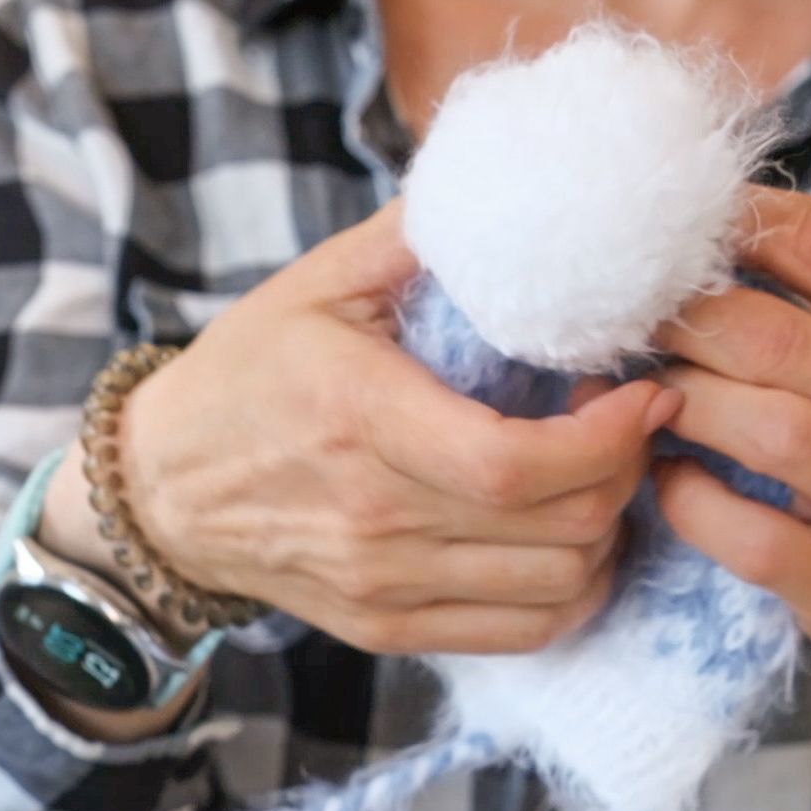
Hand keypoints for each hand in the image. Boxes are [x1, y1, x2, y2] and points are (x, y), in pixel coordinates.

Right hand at [42, 201, 679, 657]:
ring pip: (555, 586)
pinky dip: (574, 591)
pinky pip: (522, 632)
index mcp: (361, 417)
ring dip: (609, 531)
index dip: (609, 438)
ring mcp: (380, 583)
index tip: (646, 392)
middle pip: (557, 527)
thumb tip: (523, 179)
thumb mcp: (317, 282)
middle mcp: (373, 518)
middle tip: (631, 423)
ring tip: (602, 475)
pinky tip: (571, 537)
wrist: (164, 490)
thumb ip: (420, 233)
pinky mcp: (386, 627)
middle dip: (625, 473)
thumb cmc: (249, 373)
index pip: (515, 462)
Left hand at [653, 188, 810, 810]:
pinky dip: (693, 502)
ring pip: (768, 429)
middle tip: (633, 328)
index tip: (673, 238)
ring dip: (685, 405)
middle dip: (685, 324)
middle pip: (777, 337)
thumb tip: (709, 243)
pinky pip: (752, 535)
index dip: (732, 228)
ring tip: (646, 400)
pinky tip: (668, 482)